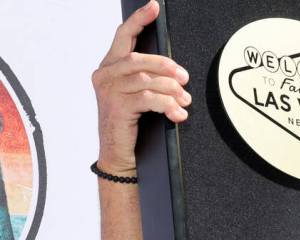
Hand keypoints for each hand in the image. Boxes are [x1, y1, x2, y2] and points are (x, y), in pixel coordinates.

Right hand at [92, 0, 191, 173]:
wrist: (118, 155)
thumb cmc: (130, 126)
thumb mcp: (138, 98)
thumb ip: (149, 80)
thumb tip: (175, 74)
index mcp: (109, 67)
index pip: (124, 37)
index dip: (139, 20)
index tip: (154, 8)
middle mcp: (105, 75)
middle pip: (139, 59)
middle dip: (166, 66)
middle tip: (184, 78)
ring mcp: (109, 91)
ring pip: (147, 80)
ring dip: (171, 89)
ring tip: (184, 100)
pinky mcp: (118, 107)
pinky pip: (149, 99)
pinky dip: (168, 105)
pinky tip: (178, 113)